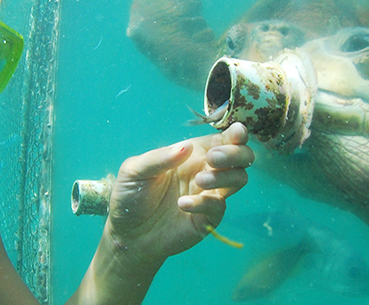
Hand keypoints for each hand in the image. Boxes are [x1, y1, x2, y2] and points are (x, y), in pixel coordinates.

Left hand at [103, 123, 252, 263]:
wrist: (127, 234)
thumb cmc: (130, 196)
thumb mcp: (135, 170)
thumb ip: (159, 157)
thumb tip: (187, 146)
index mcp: (192, 154)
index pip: (223, 139)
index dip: (236, 134)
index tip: (236, 133)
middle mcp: (206, 171)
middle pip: (241, 157)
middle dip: (235, 154)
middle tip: (212, 159)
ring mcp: (209, 195)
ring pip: (239, 179)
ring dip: (225, 176)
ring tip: (200, 180)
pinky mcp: (207, 218)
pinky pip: (219, 206)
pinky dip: (205, 203)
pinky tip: (183, 204)